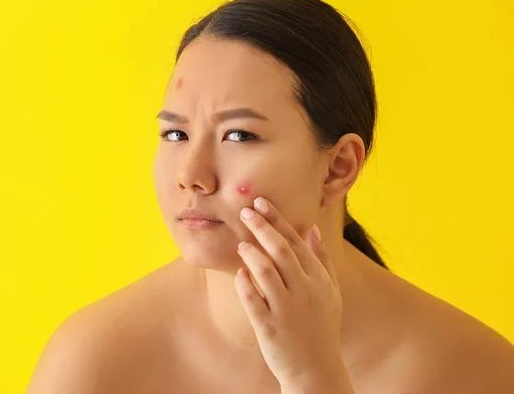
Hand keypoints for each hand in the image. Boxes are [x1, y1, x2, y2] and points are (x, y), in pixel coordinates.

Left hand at [235, 196, 352, 391]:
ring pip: (266, 273)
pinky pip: (254, 301)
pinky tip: (239, 273)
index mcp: (318, 279)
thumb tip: (311, 228)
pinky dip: (245, 285)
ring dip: (252, 254)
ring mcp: (287, 310)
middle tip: (244, 211)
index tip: (260, 202)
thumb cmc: (321, 325)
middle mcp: (304, 291)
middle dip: (262, 227)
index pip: (296, 242)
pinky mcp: (270, 328)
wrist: (316, 369)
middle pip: (281, 251)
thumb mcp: (330, 291)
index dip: (277, 219)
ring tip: (240, 244)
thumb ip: (322, 259)